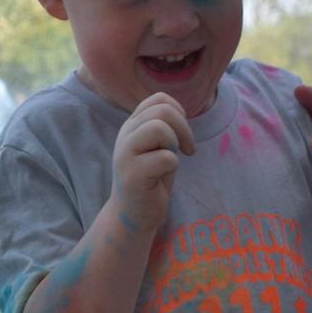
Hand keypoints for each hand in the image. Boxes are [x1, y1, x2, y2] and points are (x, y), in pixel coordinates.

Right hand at [110, 92, 194, 230]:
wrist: (133, 214)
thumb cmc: (151, 180)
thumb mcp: (157, 147)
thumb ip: (162, 126)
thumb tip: (180, 111)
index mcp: (132, 125)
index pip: (158, 99)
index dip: (178, 111)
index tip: (181, 134)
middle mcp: (125, 135)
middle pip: (162, 110)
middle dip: (183, 128)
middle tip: (186, 149)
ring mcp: (125, 153)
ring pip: (160, 128)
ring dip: (174, 144)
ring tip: (171, 160)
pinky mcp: (132, 174)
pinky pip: (165, 158)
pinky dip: (171, 166)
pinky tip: (161, 177)